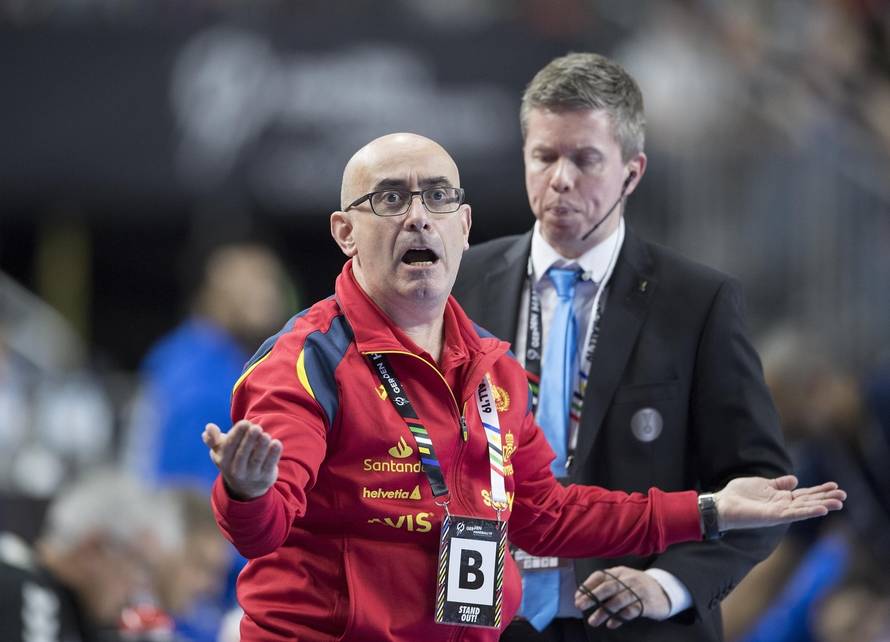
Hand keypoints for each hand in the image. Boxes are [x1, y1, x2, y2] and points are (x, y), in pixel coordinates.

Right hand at [202, 420, 282, 499]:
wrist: (245, 486)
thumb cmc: (232, 459)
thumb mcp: (220, 451)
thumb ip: (213, 439)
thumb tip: (208, 427)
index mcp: (223, 461)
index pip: (229, 447)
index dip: (237, 434)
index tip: (245, 423)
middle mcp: (236, 470)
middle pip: (243, 454)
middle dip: (250, 440)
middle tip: (256, 427)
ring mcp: (251, 475)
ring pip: (257, 460)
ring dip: (262, 446)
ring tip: (266, 435)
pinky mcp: (265, 478)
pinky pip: (270, 465)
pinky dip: (273, 454)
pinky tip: (276, 443)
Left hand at [574, 566, 670, 627]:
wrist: (664, 591)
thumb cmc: (637, 586)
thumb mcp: (623, 580)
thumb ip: (606, 585)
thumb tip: (583, 596)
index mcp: (619, 572)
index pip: (600, 575)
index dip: (587, 586)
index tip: (577, 596)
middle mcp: (628, 579)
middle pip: (608, 587)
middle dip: (592, 597)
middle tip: (580, 606)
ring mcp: (638, 591)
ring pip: (618, 601)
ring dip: (603, 612)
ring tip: (593, 621)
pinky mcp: (646, 604)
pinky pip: (630, 611)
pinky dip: (619, 618)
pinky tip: (611, 624)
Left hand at [714, 475, 845, 530]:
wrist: (722, 504)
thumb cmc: (739, 495)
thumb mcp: (762, 484)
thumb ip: (779, 484)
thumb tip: (795, 479)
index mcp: (781, 497)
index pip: (805, 494)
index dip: (819, 490)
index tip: (835, 485)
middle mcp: (783, 506)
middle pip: (809, 501)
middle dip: (826, 498)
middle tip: (844, 495)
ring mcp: (779, 512)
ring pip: (805, 508)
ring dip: (822, 505)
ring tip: (839, 503)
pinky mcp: (773, 516)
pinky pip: (794, 514)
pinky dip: (808, 511)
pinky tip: (821, 509)